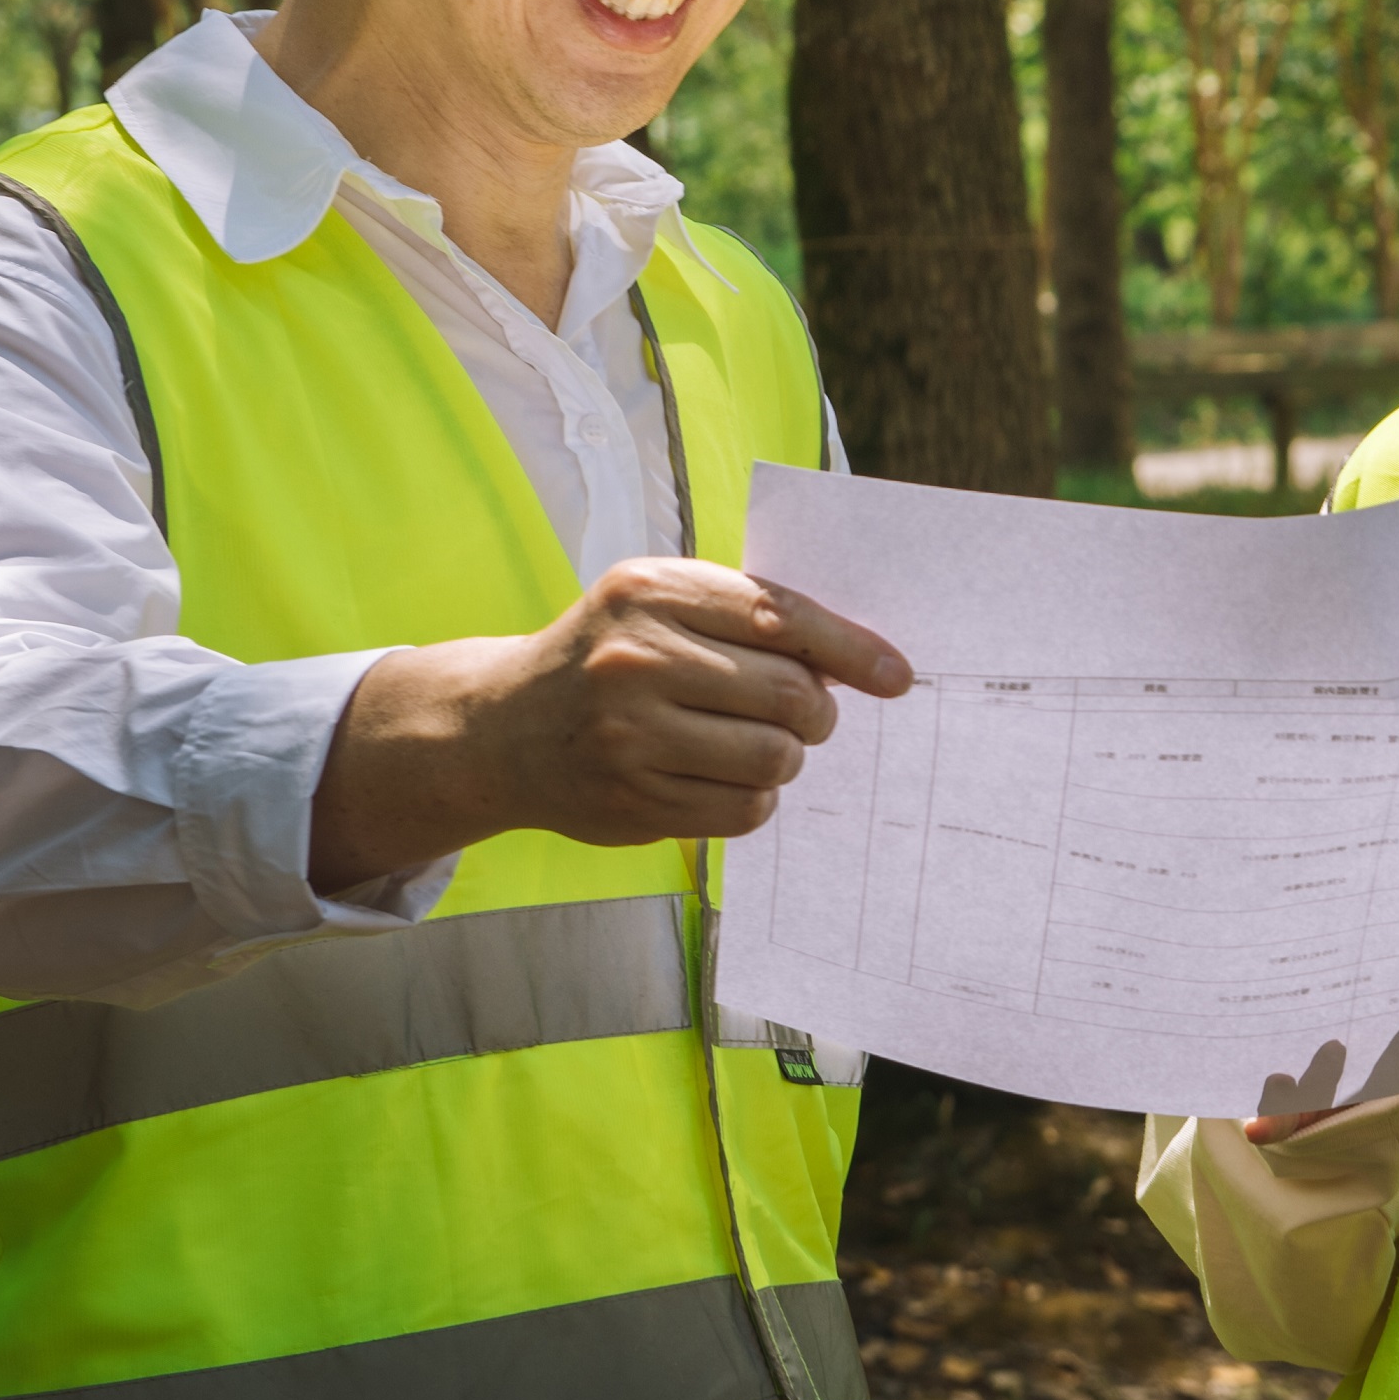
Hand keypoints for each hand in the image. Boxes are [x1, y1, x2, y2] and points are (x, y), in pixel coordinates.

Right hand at [310, 556, 912, 889]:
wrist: (502, 726)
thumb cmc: (608, 656)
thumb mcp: (661, 604)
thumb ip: (749, 617)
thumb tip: (860, 660)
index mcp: (653, 590)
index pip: (782, 618)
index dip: (852, 649)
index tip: (897, 675)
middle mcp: (637, 659)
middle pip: (790, 695)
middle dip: (815, 711)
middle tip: (804, 714)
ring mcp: (630, 734)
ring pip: (773, 757)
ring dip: (785, 757)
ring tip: (757, 743)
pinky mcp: (632, 799)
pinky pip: (743, 809)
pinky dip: (752, 798)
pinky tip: (722, 777)